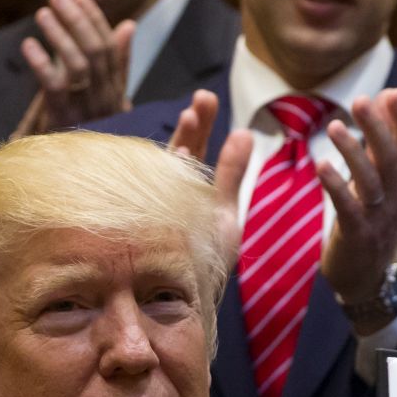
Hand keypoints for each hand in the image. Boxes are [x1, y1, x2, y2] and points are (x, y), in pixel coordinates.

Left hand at [11, 0, 133, 137]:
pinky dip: (41, 63)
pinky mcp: (64, 121)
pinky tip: (28, 45)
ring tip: (43, 13)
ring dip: (60, 35)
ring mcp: (86, 112)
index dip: (96, 20)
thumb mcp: (106, 98)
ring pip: (78, 65)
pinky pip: (55, 87)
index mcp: (116, 92)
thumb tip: (128, 24)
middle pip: (95, 52)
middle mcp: (105, 100)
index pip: (110, 48)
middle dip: (78, 20)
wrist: (77, 181)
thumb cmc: (88, 132)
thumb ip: (117, 62)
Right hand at [164, 90, 252, 271]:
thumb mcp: (225, 212)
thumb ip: (232, 173)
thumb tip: (244, 132)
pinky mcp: (152, 223)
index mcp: (188, 187)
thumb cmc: (206, 258)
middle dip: (192, 124)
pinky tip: (185, 153)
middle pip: (180, 149)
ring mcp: (158, 206)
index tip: (205, 99)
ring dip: (184, 141)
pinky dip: (172, 173)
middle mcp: (170, 192)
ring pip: (169, 166)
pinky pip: (161, 192)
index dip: (199, 123)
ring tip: (193, 116)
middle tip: (203, 98)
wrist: (187, 298)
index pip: (193, 147)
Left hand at [319, 89, 396, 334]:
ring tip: (336, 126)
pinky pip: (348, 208)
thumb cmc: (371, 226)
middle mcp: (395, 198)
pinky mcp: (358, 236)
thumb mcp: (383, 187)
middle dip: (377, 128)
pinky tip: (322, 166)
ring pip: (371, 180)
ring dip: (354, 151)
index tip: (392, 92)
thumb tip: (382, 103)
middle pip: (391, 158)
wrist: (370, 281)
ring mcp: (378, 218)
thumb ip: (381, 149)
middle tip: (362, 99)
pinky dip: (336, 186)